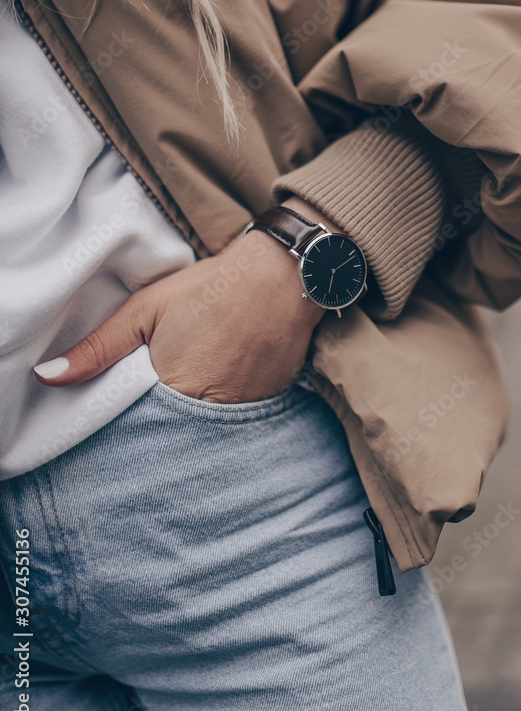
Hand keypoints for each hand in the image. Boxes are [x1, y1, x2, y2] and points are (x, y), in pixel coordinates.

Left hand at [33, 197, 340, 402]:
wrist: (283, 275)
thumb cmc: (209, 289)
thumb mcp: (145, 310)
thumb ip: (98, 348)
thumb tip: (48, 377)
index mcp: (176, 391)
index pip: (139, 429)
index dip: (132, 417)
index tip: (134, 397)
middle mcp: (212, 412)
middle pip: (174, 435)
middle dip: (164, 420)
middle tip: (168, 384)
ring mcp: (245, 413)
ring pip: (206, 431)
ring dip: (196, 416)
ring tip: (199, 377)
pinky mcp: (270, 406)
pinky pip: (237, 422)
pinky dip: (226, 408)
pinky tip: (226, 378)